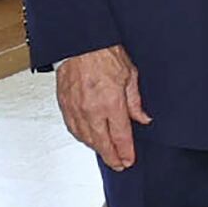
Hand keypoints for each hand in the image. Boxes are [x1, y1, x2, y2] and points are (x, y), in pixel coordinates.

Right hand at [54, 45, 147, 170]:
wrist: (80, 41)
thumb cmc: (104, 53)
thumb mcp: (130, 75)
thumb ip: (135, 101)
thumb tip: (143, 119)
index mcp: (111, 103)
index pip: (121, 137)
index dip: (126, 152)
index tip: (129, 160)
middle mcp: (92, 110)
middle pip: (102, 144)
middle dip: (112, 157)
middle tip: (119, 164)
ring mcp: (76, 109)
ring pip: (86, 139)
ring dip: (97, 149)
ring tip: (106, 153)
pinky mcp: (64, 105)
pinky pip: (73, 128)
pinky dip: (82, 137)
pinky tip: (88, 139)